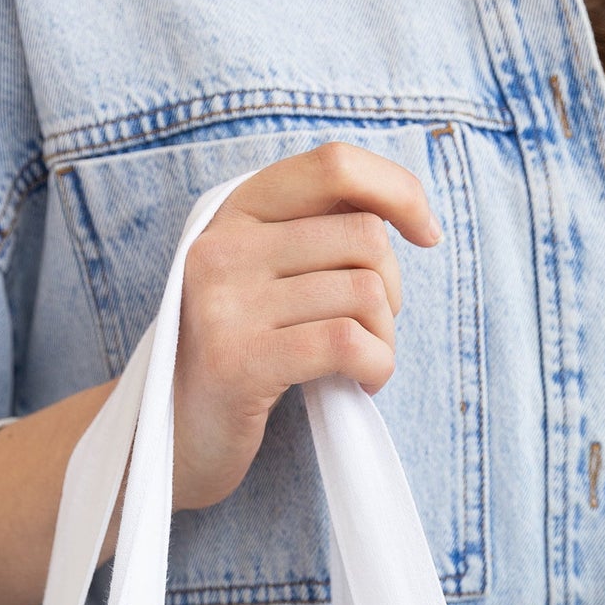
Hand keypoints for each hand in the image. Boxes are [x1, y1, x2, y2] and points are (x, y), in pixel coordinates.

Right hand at [172, 142, 441, 509]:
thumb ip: (319, 235)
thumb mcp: (270, 277)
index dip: (398, 191)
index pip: (334, 166)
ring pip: (364, 294)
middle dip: (393, 290)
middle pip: (363, 236)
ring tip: (362, 364)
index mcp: (235, 211)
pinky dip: (377, 366)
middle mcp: (222, 245)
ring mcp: (224, 302)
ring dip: (386, 338)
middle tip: (372, 330)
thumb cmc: (246, 355)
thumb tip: (407, 213)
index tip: (426, 234)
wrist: (178, 438)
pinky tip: (363, 383)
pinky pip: (348, 343)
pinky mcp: (238, 362)